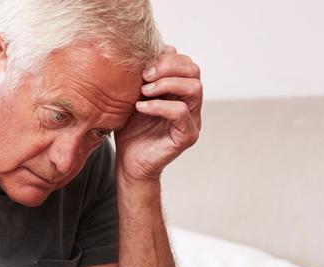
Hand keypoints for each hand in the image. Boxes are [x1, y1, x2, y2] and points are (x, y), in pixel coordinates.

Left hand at [114, 46, 201, 181]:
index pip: (187, 63)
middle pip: (194, 71)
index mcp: (181, 92)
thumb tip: (165, 46)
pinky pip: (181, 113)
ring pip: (194, 89)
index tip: (144, 65)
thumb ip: (148, 74)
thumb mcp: (135, 95)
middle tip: (145, 75)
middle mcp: (191, 104)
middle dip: (168, 67)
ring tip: (144, 91)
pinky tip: (141, 107)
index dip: (167, 58)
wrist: (128, 161)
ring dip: (167, 84)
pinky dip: (159, 106)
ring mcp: (192, 120)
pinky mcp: (187, 136)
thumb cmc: (131, 128)